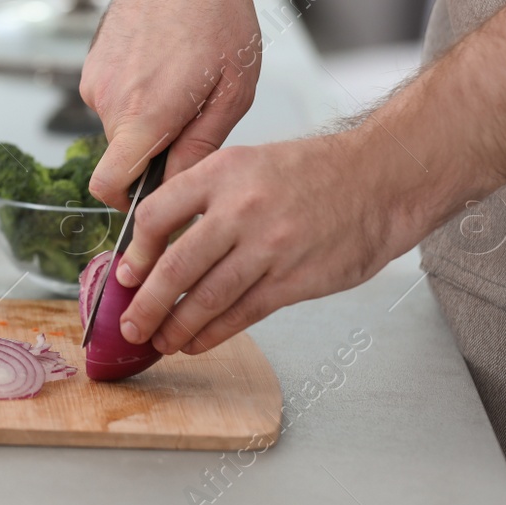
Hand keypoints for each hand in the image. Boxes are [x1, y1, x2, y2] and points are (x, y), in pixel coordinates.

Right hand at [81, 0, 261, 207]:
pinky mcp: (91, 61)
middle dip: (154, 152)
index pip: (108, 186)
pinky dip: (137, 95)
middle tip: (196, 119)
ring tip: (185, 82)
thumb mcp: (233, 90)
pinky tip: (167, 65)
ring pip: (119, 126)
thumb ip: (200, 146)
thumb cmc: (219, 15)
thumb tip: (178, 185)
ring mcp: (94, 78)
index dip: (130, 205)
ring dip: (148, 120)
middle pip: (122, 156)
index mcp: (143, 113)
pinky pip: (112, 98)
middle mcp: (107, 98)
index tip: (155, 202)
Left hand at [112, 130, 428, 353]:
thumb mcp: (248, 162)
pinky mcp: (295, 279)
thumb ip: (205, 196)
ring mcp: (269, 247)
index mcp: (222, 172)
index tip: (125, 274)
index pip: (156, 215)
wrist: (379, 180)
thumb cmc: (312, 172)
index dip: (134, 252)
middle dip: (146, 304)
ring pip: (208, 297)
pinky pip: (243, 313)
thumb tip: (158, 240)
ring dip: (176, 326)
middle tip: (129, 325)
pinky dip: (214, 333)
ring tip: (159, 341)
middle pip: (176, 266)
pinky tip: (196, 342)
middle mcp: (241, 208)